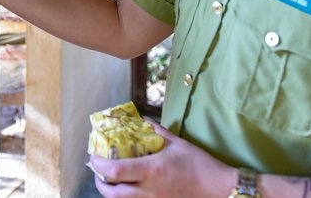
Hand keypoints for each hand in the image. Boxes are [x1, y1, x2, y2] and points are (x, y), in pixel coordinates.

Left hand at [87, 122, 234, 197]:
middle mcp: (149, 190)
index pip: (115, 170)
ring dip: (110, 191)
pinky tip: (127, 188)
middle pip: (112, 192)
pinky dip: (125, 197)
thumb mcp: (176, 142)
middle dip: (99, 182)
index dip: (98, 164)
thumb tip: (141, 120)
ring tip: (108, 179)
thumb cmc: (198, 164)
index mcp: (151, 170)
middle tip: (97, 169)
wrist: (217, 188)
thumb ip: (155, 131)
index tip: (94, 155)